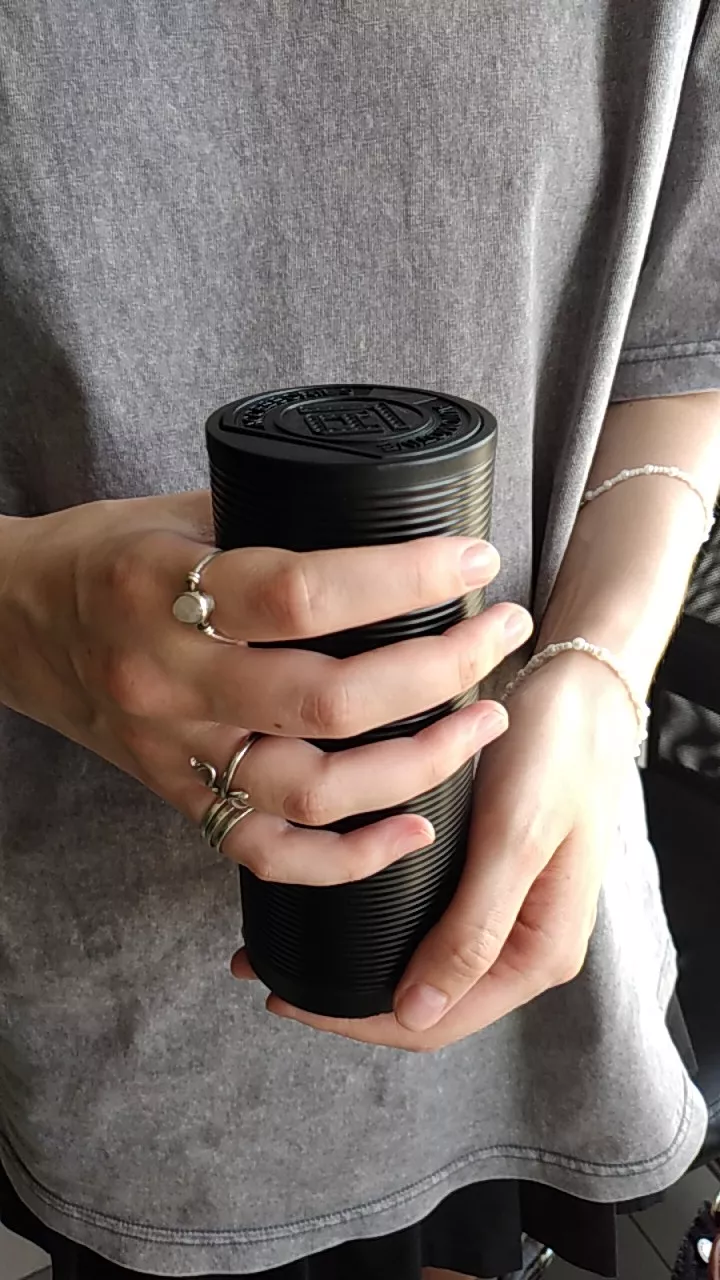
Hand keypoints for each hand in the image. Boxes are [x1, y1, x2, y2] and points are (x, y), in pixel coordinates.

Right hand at [0, 492, 531, 885]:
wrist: (9, 623)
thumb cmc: (100, 556)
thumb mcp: (174, 513)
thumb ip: (271, 526)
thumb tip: (390, 530)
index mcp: (160, 589)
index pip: (302, 592)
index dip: (403, 578)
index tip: (475, 562)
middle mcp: (167, 681)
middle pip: (328, 700)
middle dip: (440, 669)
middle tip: (502, 635)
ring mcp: (173, 753)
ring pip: (314, 789)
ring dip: (419, 761)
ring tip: (486, 721)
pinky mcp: (177, 799)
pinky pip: (268, 853)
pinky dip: (350, 857)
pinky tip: (416, 828)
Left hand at [242, 651, 637, 1046]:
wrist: (583, 690)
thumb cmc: (555, 755)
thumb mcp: (513, 840)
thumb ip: (472, 932)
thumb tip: (416, 1015)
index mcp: (540, 955)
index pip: (437, 1021)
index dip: (358, 1020)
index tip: (286, 995)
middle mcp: (525, 947)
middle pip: (426, 1003)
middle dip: (348, 999)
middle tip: (267, 971)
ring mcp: (509, 914)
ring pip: (423, 966)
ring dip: (360, 963)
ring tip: (285, 944)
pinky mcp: (492, 879)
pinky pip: (430, 924)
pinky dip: (381, 926)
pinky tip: (338, 907)